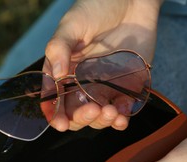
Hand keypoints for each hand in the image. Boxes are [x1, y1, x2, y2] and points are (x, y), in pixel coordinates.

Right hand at [43, 0, 162, 131]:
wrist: (132, 0)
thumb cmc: (97, 7)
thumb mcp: (73, 24)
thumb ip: (60, 47)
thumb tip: (58, 75)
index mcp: (63, 71)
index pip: (54, 99)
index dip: (55, 115)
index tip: (61, 124)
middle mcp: (81, 83)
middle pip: (76, 113)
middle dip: (81, 119)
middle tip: (91, 110)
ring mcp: (104, 87)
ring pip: (99, 116)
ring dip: (102, 121)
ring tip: (110, 112)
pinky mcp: (125, 87)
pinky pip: (122, 109)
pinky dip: (121, 118)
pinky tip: (122, 116)